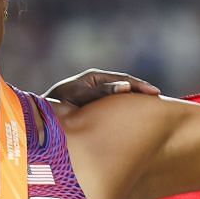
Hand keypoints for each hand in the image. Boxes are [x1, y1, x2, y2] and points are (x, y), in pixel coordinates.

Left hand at [44, 68, 162, 106]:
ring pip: (120, 97)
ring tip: (151, 110)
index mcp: (95, 78)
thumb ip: (102, 92)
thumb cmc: (58, 103)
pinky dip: (124, 110)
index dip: (141, 86)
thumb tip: (126, 88)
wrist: (40, 115)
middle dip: (141, 93)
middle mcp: (96, 84)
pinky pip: (113, 106)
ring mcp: (95, 94)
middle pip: (125, 86)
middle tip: (159, 100)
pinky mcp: (93, 106)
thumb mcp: (80, 95)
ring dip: (134, 102)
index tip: (155, 94)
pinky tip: (132, 119)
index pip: (124, 79)